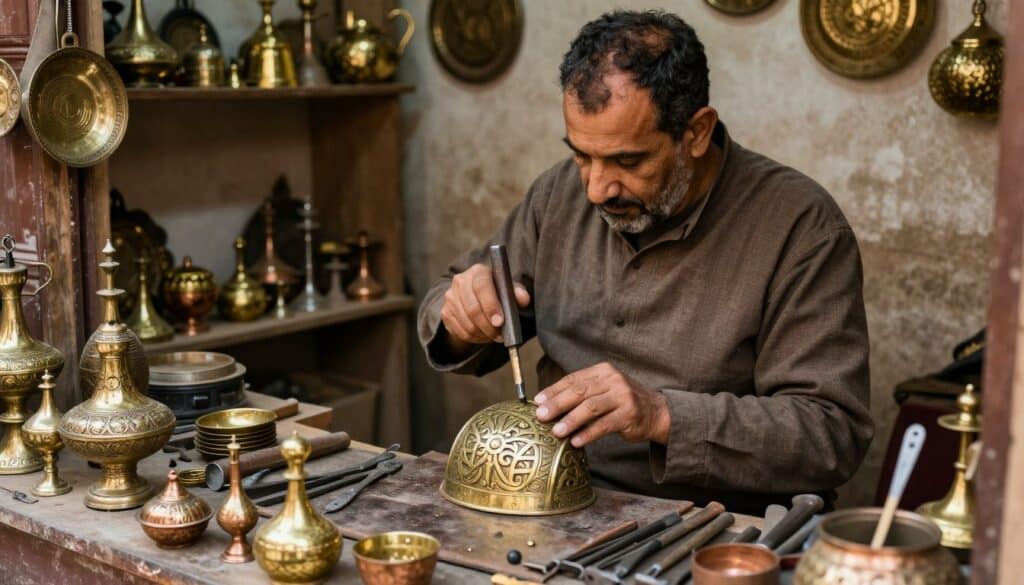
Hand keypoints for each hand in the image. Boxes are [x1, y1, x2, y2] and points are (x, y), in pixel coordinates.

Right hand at [439, 263, 530, 354]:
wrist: (476, 297)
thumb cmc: (496, 292)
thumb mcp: (509, 290)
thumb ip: (517, 293)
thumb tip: (524, 299)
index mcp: (478, 272)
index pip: (481, 287)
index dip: (491, 306)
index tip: (500, 322)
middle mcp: (460, 282)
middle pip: (472, 309)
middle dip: (488, 326)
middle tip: (500, 335)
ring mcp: (450, 297)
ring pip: (467, 323)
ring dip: (483, 334)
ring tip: (495, 336)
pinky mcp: (445, 312)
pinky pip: (461, 331)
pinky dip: (475, 338)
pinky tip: (484, 335)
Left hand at [535, 362, 669, 447]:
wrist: (656, 411)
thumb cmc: (621, 402)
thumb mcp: (602, 390)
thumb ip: (580, 393)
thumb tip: (546, 403)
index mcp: (602, 371)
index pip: (573, 380)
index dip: (553, 390)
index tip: (537, 402)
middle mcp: (613, 380)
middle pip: (580, 392)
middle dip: (558, 404)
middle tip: (541, 416)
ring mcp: (623, 396)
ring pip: (591, 407)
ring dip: (571, 420)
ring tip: (556, 431)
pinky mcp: (630, 414)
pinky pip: (604, 425)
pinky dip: (588, 433)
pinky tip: (576, 441)